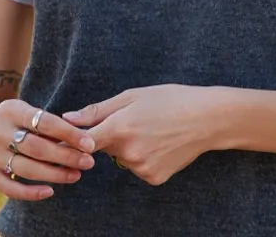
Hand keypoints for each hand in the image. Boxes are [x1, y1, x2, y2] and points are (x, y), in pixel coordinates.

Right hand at [0, 99, 96, 199]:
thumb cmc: (10, 120)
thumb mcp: (22, 110)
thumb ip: (44, 122)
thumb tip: (79, 137)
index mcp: (10, 110)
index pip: (45, 122)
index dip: (69, 134)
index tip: (89, 143)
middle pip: (38, 147)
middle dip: (66, 156)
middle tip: (89, 161)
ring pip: (27, 168)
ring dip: (55, 174)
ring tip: (76, 175)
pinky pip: (10, 187)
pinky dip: (31, 192)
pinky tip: (50, 191)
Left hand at [62, 84, 217, 185]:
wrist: (207, 119)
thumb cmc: (170, 100)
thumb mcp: (133, 96)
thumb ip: (98, 110)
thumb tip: (68, 118)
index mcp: (119, 128)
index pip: (82, 140)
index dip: (76, 136)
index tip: (77, 132)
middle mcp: (127, 153)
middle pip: (104, 148)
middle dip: (111, 135)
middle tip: (134, 120)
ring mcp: (141, 168)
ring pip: (122, 158)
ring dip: (128, 147)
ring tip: (152, 130)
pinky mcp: (153, 178)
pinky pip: (138, 167)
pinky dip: (143, 157)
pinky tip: (160, 143)